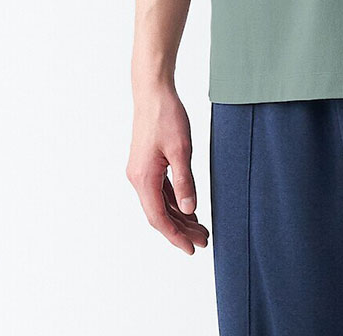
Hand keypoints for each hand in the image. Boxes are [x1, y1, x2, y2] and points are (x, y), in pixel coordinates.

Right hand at [126, 84, 209, 253]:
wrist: (153, 92)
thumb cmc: (167, 117)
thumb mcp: (181, 149)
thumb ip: (185, 181)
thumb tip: (189, 210)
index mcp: (144, 179)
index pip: (159, 218)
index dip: (175, 237)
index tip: (192, 249)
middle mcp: (138, 179)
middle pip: (159, 214)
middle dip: (181, 230)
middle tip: (204, 240)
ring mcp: (140, 172)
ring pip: (159, 203)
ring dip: (178, 217)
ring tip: (200, 228)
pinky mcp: (146, 164)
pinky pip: (159, 191)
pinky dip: (173, 202)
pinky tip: (188, 207)